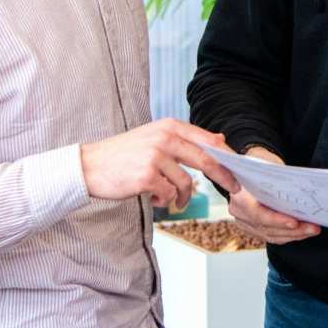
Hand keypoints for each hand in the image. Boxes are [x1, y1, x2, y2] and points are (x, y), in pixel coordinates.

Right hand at [80, 118, 241, 207]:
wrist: (89, 166)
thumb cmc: (124, 154)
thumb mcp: (154, 136)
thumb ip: (184, 138)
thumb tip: (220, 139)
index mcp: (169, 126)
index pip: (208, 139)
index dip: (226, 155)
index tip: (239, 168)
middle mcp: (165, 138)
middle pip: (206, 159)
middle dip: (223, 176)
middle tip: (235, 187)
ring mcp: (156, 156)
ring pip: (186, 182)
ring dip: (183, 196)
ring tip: (172, 201)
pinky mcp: (147, 176)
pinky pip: (168, 193)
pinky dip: (165, 200)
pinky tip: (154, 198)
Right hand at [227, 147, 320, 244]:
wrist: (247, 168)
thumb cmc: (258, 163)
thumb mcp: (266, 163)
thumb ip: (278, 177)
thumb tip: (300, 187)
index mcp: (240, 196)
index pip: (258, 214)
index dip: (276, 220)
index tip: (294, 222)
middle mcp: (240, 213)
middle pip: (267, 228)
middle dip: (293, 230)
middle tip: (312, 227)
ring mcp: (245, 223)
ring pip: (272, 235)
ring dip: (295, 234)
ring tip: (312, 229)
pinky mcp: (254, 228)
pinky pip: (273, 236)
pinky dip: (289, 235)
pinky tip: (303, 232)